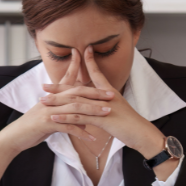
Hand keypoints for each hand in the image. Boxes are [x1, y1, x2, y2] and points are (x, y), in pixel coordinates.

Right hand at [0, 48, 113, 154]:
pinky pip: (68, 126)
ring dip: (93, 110)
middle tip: (112, 95)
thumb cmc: (33, 128)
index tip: (91, 63)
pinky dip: (81, 132)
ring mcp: (48, 111)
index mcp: (52, 96)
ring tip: (107, 113)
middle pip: (77, 93)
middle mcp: (51, 100)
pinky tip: (92, 138)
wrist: (15, 137)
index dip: (78, 69)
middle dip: (95, 93)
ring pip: (75, 107)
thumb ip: (68, 117)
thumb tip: (86, 122)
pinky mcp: (46, 123)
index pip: (68, 80)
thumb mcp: (52, 119)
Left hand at [42, 46, 166, 159]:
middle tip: (43, 86)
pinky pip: (80, 118)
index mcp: (109, 92)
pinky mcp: (101, 119)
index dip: (88, 62)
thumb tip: (96, 103)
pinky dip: (66, 117)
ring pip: (75, 102)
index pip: (96, 73)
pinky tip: (54, 117)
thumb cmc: (130, 123)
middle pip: (78, 88)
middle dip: (59, 87)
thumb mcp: (117, 110)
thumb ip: (105, 104)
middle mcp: (104, 96)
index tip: (78, 52)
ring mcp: (102, 107)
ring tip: (43, 101)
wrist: (142, 133)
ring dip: (58, 101)